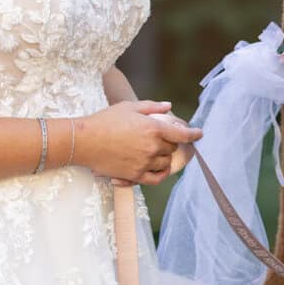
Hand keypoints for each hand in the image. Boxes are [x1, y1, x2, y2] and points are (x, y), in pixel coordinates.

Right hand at [79, 99, 201, 185]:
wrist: (84, 141)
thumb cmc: (105, 120)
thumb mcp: (129, 107)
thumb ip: (152, 107)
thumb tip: (169, 106)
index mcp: (153, 128)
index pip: (182, 134)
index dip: (194, 134)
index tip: (199, 134)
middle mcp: (152, 147)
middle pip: (172, 148)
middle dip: (171, 143)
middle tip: (164, 138)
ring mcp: (144, 162)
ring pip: (165, 163)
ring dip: (165, 157)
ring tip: (157, 151)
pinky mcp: (134, 175)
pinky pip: (156, 178)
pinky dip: (161, 174)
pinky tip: (160, 169)